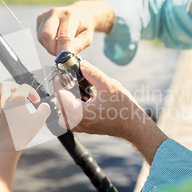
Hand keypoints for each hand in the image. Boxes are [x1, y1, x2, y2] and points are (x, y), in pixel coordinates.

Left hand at [0, 82, 50, 151]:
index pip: (25, 87)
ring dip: (9, 100)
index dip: (33, 92)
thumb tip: (44, 106)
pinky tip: (11, 123)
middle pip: (4, 85)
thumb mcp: (39, 120)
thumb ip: (44, 110)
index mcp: (15, 99)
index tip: (37, 102)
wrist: (5, 148)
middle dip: (14, 86)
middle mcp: (3, 103)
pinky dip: (5, 115)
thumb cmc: (22, 133)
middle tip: (21, 93)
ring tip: (17, 109)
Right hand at [37, 0, 114, 55]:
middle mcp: (56, 13)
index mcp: (70, 16)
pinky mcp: (40, 18)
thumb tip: (65, 58)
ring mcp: (46, 14)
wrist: (81, 12)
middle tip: (61, 54)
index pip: (63, 37)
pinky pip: (39, 36)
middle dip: (52, 49)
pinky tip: (54, 39)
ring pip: (41, 37)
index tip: (64, 60)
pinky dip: (46, 42)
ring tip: (60, 44)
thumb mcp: (86, 38)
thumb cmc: (84, 26)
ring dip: (49, 46)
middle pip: (47, 35)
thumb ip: (77, 47)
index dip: (62, 52)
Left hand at [53, 61, 167, 163]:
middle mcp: (77, 123)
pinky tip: (85, 97)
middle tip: (69, 77)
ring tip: (79, 88)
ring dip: (68, 99)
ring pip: (64, 111)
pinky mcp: (84, 128)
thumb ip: (92, 74)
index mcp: (80, 114)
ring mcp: (80, 127)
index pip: (60, 95)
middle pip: (59, 103)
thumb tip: (82, 64)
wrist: (133, 126)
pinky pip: (71, 116)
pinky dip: (74, 106)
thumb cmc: (124, 108)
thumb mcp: (109, 85)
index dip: (58, 81)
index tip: (59, 71)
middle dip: (63, 89)